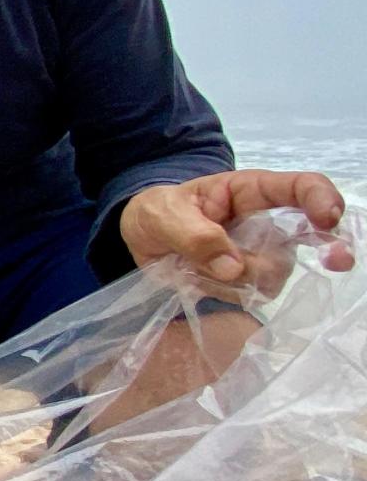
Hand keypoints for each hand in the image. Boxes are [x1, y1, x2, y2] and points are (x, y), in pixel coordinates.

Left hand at [120, 171, 351, 293]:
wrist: (143, 238)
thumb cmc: (158, 213)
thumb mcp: (163, 215)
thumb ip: (194, 236)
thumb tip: (232, 267)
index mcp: (249, 192)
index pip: (299, 187)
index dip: (322, 200)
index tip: (329, 219)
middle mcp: (266, 222)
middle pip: (307, 236)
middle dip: (328, 247)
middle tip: (338, 260)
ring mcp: (263, 253)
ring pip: (273, 273)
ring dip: (234, 278)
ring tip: (193, 266)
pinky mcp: (251, 280)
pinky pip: (250, 293)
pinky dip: (223, 292)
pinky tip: (198, 280)